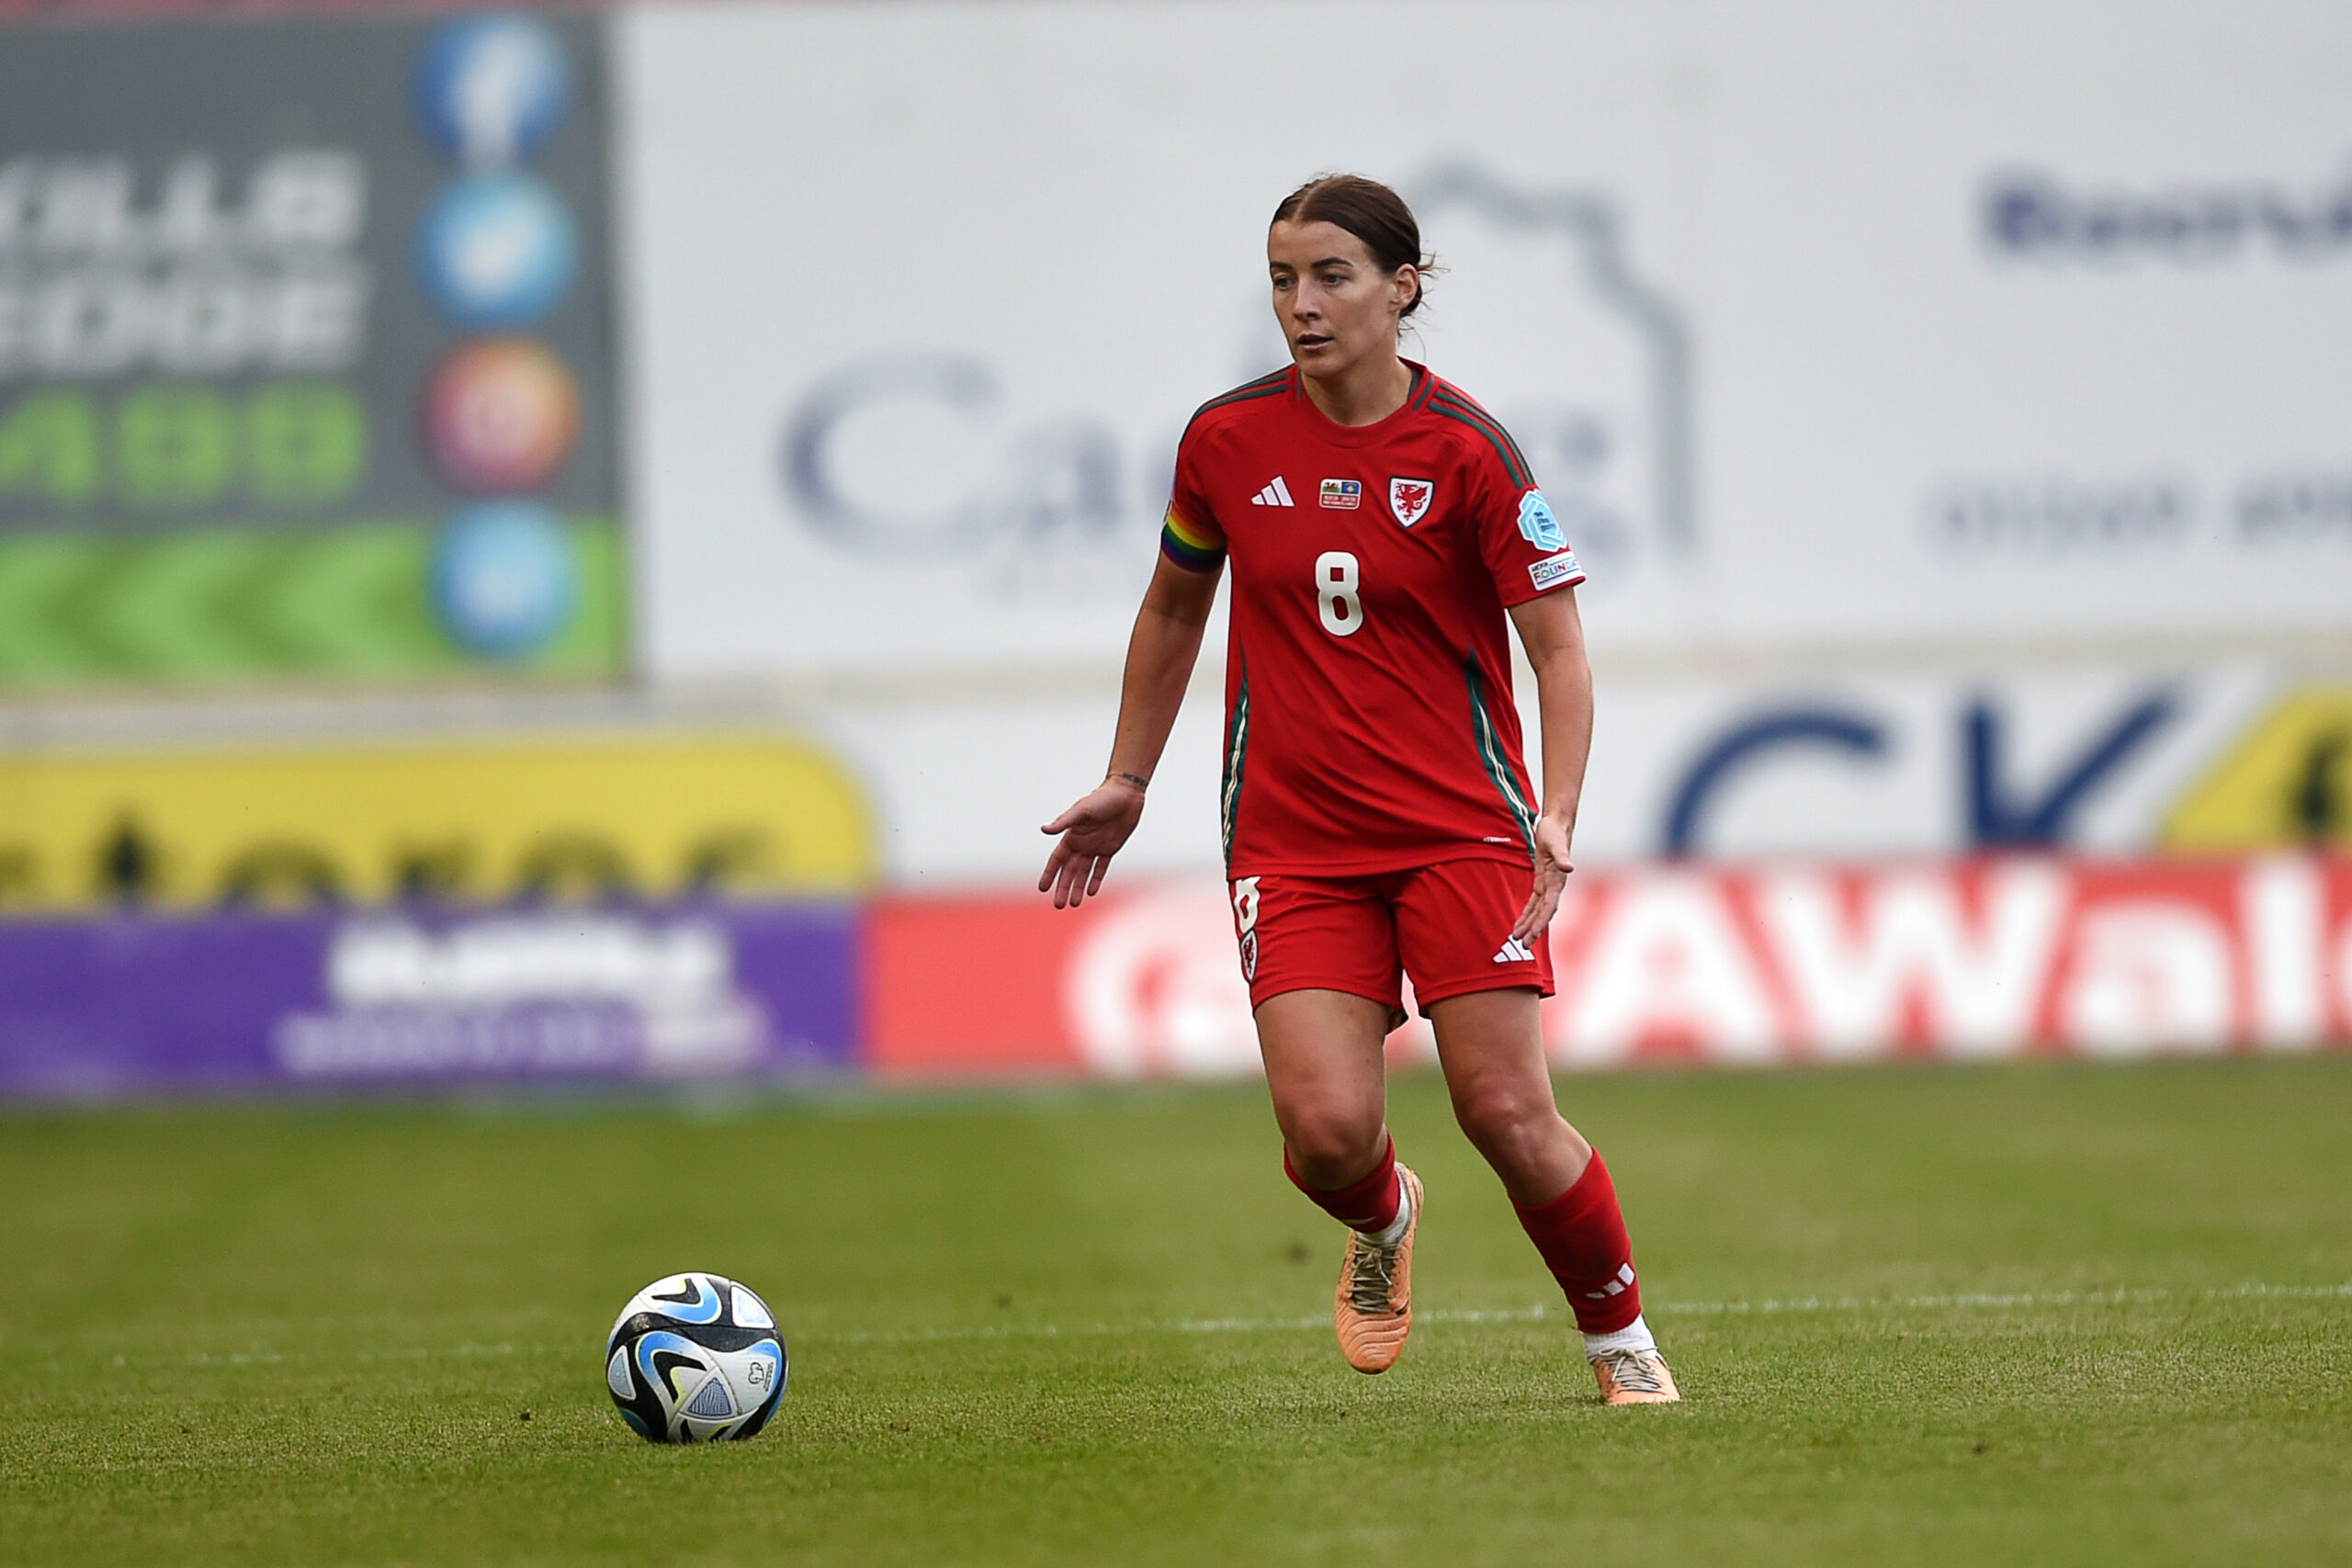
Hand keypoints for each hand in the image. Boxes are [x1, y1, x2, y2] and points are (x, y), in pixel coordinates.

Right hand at [1038, 777, 1147, 907]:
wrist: (1126, 793)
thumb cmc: (1102, 798)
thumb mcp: (1082, 810)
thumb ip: (1064, 822)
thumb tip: (1044, 829)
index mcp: (1072, 836)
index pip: (1057, 860)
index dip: (1049, 873)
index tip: (1041, 888)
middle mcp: (1082, 843)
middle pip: (1069, 871)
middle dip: (1063, 887)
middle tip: (1058, 905)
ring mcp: (1096, 847)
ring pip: (1084, 872)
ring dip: (1078, 887)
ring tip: (1073, 904)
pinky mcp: (1110, 848)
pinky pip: (1101, 867)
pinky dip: (1096, 879)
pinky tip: (1091, 892)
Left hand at [1509, 811, 1575, 944]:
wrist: (1556, 825)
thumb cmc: (1555, 833)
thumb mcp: (1556, 843)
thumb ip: (1562, 856)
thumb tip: (1570, 867)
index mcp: (1558, 881)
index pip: (1549, 907)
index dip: (1540, 922)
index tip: (1532, 935)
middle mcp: (1554, 887)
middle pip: (1543, 913)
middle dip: (1534, 930)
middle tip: (1524, 945)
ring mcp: (1548, 886)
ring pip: (1538, 911)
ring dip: (1529, 925)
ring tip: (1518, 938)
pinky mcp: (1542, 882)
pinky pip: (1534, 903)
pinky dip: (1526, 914)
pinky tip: (1519, 924)